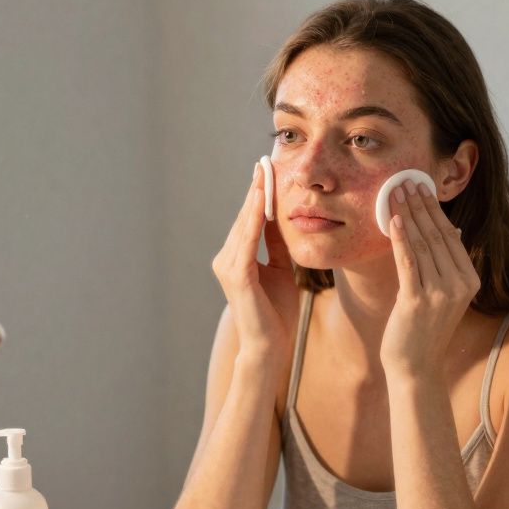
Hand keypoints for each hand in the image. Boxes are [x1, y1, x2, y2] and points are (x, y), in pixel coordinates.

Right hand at [211, 160, 295, 366]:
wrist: (271, 346)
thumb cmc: (277, 312)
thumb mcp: (281, 269)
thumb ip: (277, 244)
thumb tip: (280, 218)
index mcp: (236, 258)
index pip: (248, 220)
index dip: (258, 196)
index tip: (267, 171)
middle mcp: (226, 259)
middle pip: (243, 218)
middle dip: (256, 190)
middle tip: (265, 163)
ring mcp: (228, 267)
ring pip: (243, 225)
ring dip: (254, 199)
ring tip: (264, 175)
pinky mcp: (237, 276)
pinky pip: (247, 241)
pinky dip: (253, 220)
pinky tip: (262, 203)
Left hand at [380, 180, 479, 376]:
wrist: (415, 367)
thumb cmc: (423, 329)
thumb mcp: (442, 294)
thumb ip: (447, 264)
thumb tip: (451, 230)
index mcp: (469, 280)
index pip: (449, 236)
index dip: (433, 209)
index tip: (420, 187)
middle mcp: (459, 285)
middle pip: (437, 236)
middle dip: (420, 205)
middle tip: (405, 181)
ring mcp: (440, 293)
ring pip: (422, 245)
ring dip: (408, 215)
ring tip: (395, 193)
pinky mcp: (418, 301)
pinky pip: (408, 262)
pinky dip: (401, 239)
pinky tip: (395, 220)